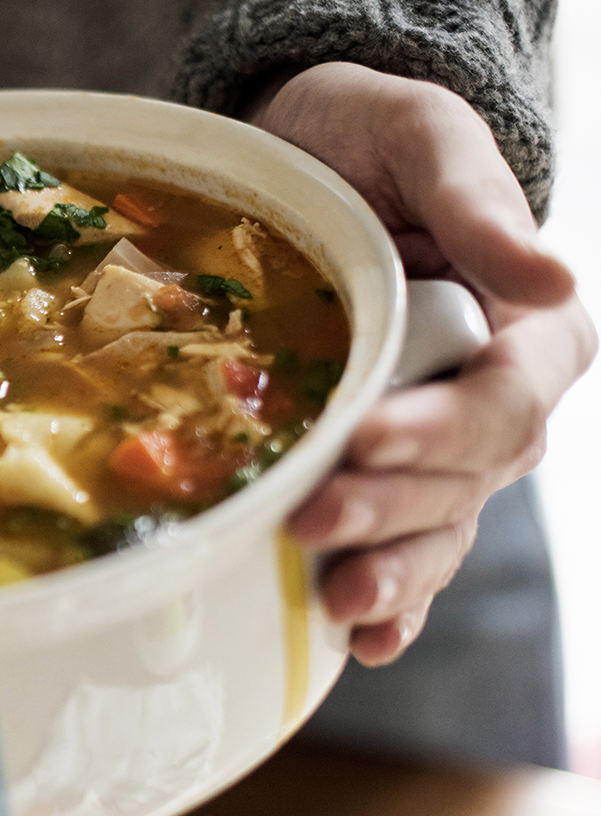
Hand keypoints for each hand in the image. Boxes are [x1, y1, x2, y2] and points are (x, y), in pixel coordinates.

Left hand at [251, 63, 594, 665]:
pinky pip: (405, 549)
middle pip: (461, 479)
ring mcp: (440, 451)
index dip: (440, 428)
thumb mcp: (421, 139)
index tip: (368, 436)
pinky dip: (392, 601)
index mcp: (528, 332)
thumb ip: (476, 204)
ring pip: (434, 528)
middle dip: (389, 506)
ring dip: (392, 573)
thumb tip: (549, 276)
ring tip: (341, 604)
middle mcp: (494, 404)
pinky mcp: (383, 474)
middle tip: (311, 515)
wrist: (303, 161)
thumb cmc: (369, 142)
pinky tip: (360, 640)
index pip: (501, 399)